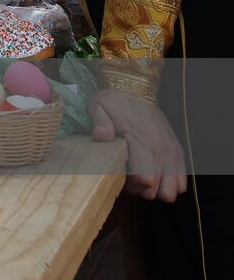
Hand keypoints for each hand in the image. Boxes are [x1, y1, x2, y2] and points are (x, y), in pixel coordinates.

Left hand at [89, 87, 186, 201]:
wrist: (136, 90)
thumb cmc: (114, 102)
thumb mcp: (98, 107)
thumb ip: (99, 123)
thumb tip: (100, 136)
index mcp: (141, 140)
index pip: (144, 180)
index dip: (131, 185)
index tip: (120, 175)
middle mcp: (160, 148)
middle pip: (157, 191)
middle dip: (141, 190)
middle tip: (128, 177)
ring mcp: (171, 151)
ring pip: (172, 191)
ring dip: (156, 189)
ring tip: (142, 176)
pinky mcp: (177, 151)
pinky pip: (182, 182)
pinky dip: (169, 183)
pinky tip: (154, 174)